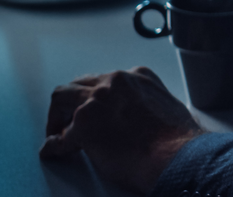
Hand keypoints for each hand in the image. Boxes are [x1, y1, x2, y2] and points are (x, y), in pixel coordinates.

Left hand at [40, 67, 204, 194]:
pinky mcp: (84, 123)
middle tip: (69, 122)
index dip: (95, 99)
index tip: (94, 111)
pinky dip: (54, 147)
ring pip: (61, 97)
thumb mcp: (167, 106)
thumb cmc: (177, 140)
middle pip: (80, 84)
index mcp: (138, 77)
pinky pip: (59, 137)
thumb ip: (144, 104)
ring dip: (57, 117)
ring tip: (59, 135)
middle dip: (72, 104)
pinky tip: (54, 152)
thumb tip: (134, 120)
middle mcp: (116, 82)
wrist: (176, 156)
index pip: (105, 81)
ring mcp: (98, 99)